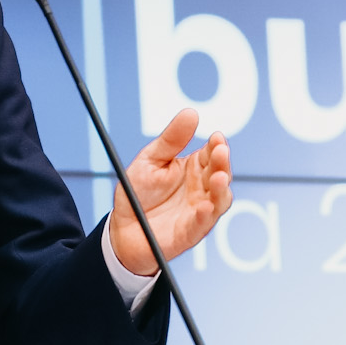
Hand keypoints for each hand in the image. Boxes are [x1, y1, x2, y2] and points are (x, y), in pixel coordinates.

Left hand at [109, 108, 232, 276]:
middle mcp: (202, 188)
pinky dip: (205, 216)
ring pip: (220, 199)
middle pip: (220, 173)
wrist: (122, 227)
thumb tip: (190, 113)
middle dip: (223, 163)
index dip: (217, 145)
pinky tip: (204, 206)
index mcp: (194, 168)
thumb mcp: (150, 159)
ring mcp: (199, 210)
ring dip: (222, 189)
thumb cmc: (138, 192)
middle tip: (220, 152)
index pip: (212, 153)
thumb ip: (171, 140)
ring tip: (219, 178)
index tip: (216, 137)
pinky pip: (202, 224)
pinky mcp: (191, 232)